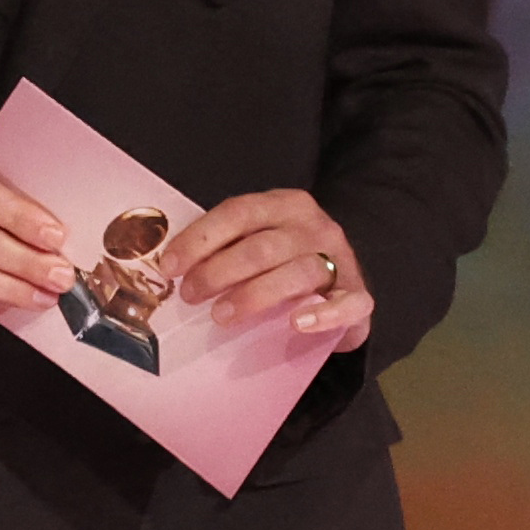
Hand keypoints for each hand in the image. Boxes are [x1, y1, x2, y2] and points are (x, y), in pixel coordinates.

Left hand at [157, 188, 371, 349]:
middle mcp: (314, 227)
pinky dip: (322, 315)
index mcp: (285, 206)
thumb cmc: (287, 265)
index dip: (201, 238)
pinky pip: (346, 304)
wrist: (344, 288)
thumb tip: (172, 269)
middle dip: (219, 271)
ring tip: (222, 316)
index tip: (170, 266)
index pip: (239, 212)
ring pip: (297, 273)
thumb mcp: (259, 242)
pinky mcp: (359, 296)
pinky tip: (295, 324)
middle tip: (190, 296)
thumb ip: (228, 247)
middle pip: (262, 246)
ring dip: (255, 295)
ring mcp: (340, 260)